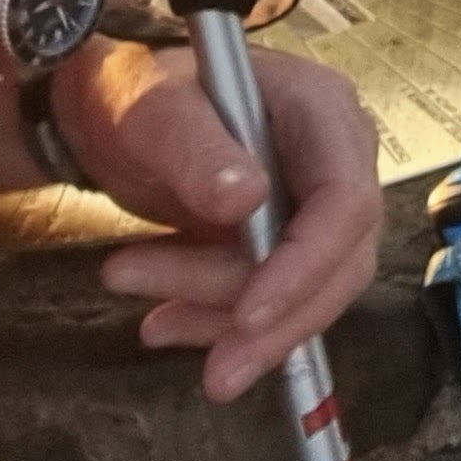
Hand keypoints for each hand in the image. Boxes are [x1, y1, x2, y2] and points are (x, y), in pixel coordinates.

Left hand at [72, 40, 382, 400]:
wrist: (113, 106)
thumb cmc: (135, 88)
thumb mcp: (151, 108)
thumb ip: (193, 148)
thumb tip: (245, 199)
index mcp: (321, 110)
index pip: (347, 200)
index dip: (307, 266)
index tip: (248, 316)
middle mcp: (336, 159)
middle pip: (339, 261)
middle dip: (272, 322)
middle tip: (215, 372)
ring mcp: (314, 203)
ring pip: (304, 293)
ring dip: (228, 323)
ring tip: (153, 324)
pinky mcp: (285, 242)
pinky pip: (271, 300)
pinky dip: (217, 323)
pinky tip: (165, 323)